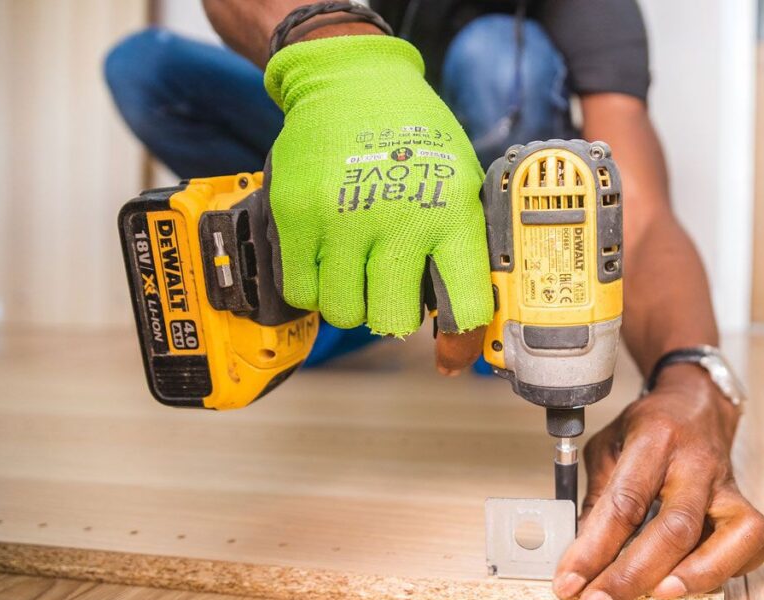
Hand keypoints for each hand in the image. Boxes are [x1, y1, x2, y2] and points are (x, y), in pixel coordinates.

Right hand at [264, 35, 492, 371]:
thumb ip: (463, 248)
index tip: (452, 353)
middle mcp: (399, 219)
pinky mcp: (296, 216)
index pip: (464, 305)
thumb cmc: (415, 138)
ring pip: (344, 313)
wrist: (352, 80)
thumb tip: (467, 322)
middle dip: (394, 314)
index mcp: (452, 213)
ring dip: (352, 302)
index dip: (461, 340)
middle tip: (391, 288)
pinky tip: (328, 260)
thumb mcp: (460, 183)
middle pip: (393, 321)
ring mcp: (342, 219)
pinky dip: (314, 288)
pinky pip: (301, 292)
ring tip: (358, 268)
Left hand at [552, 364, 763, 599]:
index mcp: (655, 439)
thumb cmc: (649, 427)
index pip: (624, 502)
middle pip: (675, 527)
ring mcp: (728, 484)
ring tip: (659, 597)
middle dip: (633, 575)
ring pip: (733, 535)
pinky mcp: (746, 502)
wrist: (696, 402)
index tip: (569, 582)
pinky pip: (756, 541)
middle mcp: (696, 462)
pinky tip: (697, 579)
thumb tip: (580, 556)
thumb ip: (597, 498)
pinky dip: (731, 567)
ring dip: (697, 575)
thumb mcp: (608, 447)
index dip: (593, 549)